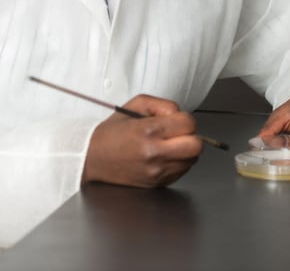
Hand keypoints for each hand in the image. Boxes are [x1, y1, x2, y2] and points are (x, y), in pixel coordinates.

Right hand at [82, 94, 202, 187]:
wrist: (93, 158)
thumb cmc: (112, 132)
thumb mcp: (134, 105)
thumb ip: (161, 105)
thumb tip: (178, 114)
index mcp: (148, 131)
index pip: (188, 124)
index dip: (185, 119)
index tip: (176, 120)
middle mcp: (154, 153)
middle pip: (196, 145)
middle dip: (190, 136)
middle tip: (178, 133)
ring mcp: (157, 171)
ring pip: (192, 160)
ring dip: (185, 150)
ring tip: (168, 145)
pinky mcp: (157, 183)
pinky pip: (182, 171)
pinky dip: (178, 162)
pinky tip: (163, 156)